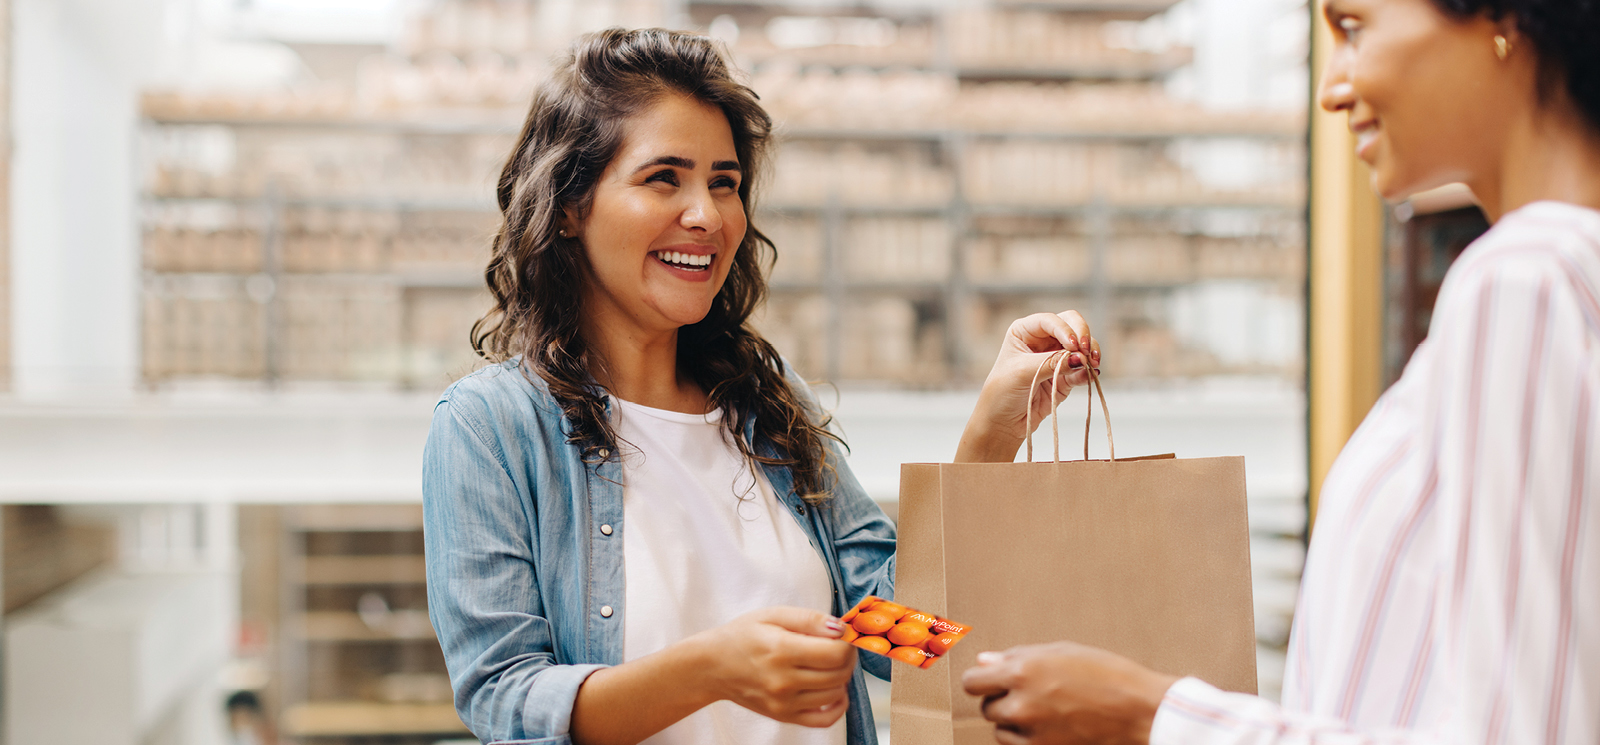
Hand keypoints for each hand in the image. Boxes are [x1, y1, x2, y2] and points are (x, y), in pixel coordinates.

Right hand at [695, 606, 857, 727]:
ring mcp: (784, 703)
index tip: (844, 634)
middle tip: (840, 646)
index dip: (848, 642)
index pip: (836, 653)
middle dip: (848, 657)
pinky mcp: (783, 716)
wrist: (712, 666)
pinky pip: (824, 719)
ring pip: (836, 694)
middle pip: (839, 674)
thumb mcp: (772, 615)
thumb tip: (841, 628)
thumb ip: (809, 619)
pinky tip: (834, 690)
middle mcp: (784, 681)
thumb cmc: (742, 636)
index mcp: (782, 650)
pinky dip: (838, 706)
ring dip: (842, 677)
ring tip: (830, 663)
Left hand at [956, 312, 1099, 462]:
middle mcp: (1043, 340)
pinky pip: (1083, 369)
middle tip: (1086, 352)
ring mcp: (1057, 357)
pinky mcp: (1067, 377)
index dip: (1065, 329)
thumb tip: (1081, 358)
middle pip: (1072, 324)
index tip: (1073, 345)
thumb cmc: (1002, 392)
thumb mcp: (1022, 373)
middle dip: (1083, 335)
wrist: (1003, 422)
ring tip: (1092, 365)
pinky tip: (1091, 375)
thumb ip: (1051, 363)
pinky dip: (1090, 371)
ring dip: (1090, 352)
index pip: (1050, 320)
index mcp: (1025, 331)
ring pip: (1083, 346)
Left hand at [961, 642, 1176, 744]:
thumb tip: (983, 661)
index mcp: (1022, 671)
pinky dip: (1026, 738)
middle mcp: (1021, 704)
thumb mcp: (1060, 653)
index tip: (992, 680)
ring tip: (1044, 710)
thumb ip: (1017, 657)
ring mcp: (1032, 732)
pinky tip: (1049, 726)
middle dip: (1002, 700)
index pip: (973, 683)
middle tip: (1030, 694)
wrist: (1139, 710)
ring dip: (1013, 722)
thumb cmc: (1105, 674)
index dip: (983, 680)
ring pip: (1001, 730)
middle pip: (987, 707)